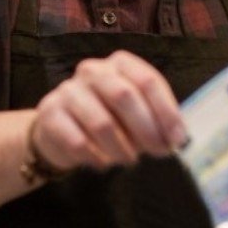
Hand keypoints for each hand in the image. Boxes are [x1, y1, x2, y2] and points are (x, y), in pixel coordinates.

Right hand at [29, 51, 186, 170]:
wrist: (59, 129)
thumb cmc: (108, 118)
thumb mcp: (134, 114)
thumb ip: (156, 119)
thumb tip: (178, 139)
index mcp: (119, 64)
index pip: (147, 81)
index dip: (166, 111)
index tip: (177, 139)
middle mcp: (92, 71)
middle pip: (124, 96)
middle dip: (146, 129)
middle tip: (158, 152)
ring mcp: (68, 90)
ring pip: (102, 123)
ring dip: (121, 148)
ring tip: (129, 160)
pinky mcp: (50, 114)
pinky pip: (78, 142)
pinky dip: (97, 158)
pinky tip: (103, 163)